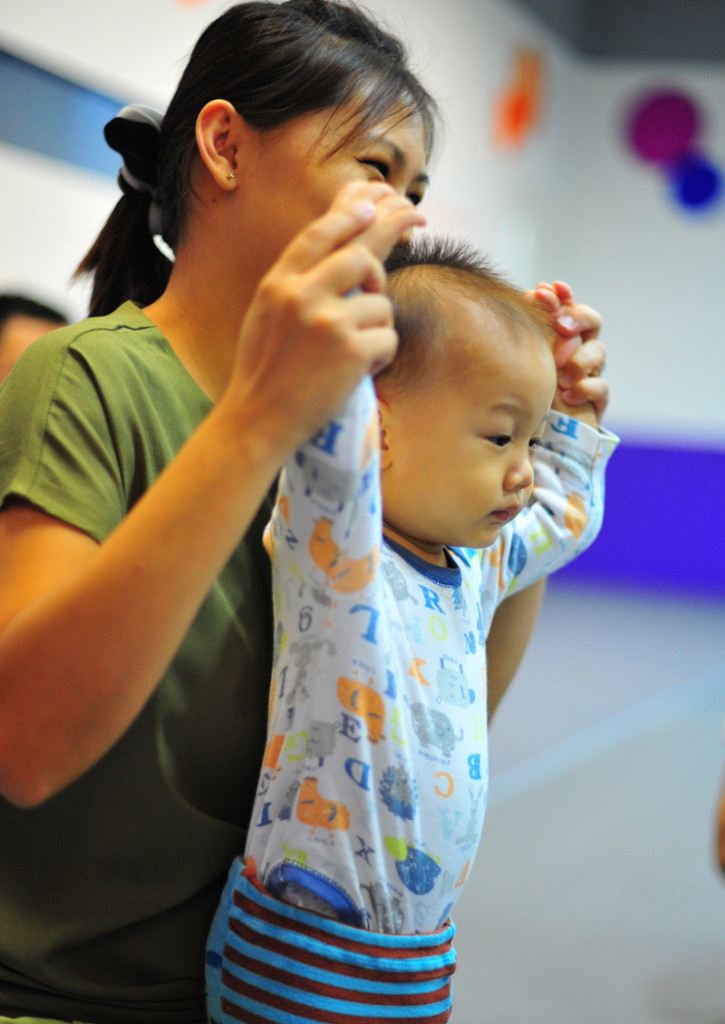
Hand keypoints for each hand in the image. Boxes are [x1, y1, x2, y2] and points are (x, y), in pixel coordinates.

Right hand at [226, 182, 424, 453]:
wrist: (257, 421)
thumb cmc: (264, 374)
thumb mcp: (266, 317)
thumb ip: (295, 286)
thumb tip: (335, 258)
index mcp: (278, 285)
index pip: (318, 235)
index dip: (348, 215)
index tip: (372, 203)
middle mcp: (301, 296)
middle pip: (361, 258)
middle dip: (380, 270)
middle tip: (392, 268)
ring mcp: (328, 322)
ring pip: (381, 303)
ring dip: (377, 329)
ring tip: (354, 355)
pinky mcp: (351, 351)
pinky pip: (388, 339)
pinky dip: (380, 358)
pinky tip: (359, 373)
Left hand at [527, 280, 608, 422]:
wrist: (536, 438)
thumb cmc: (524, 395)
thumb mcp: (528, 360)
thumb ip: (534, 332)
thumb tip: (530, 295)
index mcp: (559, 338)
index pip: (568, 308)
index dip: (563, 297)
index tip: (548, 288)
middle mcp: (577, 351)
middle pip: (592, 321)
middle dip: (578, 318)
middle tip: (562, 327)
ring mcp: (589, 374)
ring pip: (598, 352)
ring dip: (579, 359)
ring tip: (560, 375)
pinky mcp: (597, 400)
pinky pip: (600, 387)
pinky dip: (585, 389)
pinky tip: (568, 395)